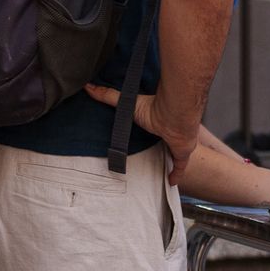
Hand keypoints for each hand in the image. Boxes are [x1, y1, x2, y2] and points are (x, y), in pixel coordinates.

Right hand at [83, 84, 197, 186]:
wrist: (175, 113)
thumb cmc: (154, 106)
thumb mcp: (127, 103)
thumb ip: (108, 95)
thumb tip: (87, 87)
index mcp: (158, 120)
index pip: (155, 127)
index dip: (152, 132)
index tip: (145, 138)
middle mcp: (169, 132)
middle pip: (165, 141)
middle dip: (161, 147)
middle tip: (150, 158)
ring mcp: (177, 143)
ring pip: (174, 153)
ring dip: (169, 160)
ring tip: (159, 171)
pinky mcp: (182, 153)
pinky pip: (180, 166)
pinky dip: (176, 174)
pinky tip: (171, 183)